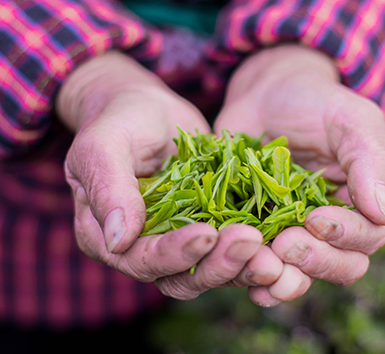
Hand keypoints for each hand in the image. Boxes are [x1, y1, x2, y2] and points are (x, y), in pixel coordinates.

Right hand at [56, 51, 276, 298]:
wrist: (146, 108)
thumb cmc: (118, 120)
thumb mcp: (103, 145)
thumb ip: (108, 188)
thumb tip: (118, 239)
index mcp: (106, 237)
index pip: (142, 259)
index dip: (175, 253)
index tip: (207, 234)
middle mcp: (142, 250)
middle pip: (181, 276)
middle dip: (218, 263)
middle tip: (250, 241)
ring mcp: (179, 243)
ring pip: (212, 270)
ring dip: (242, 263)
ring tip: (271, 246)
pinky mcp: (210, 230)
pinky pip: (233, 251)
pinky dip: (258, 250)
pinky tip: (282, 240)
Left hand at [214, 45, 384, 305]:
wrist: (266, 96)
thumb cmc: (316, 102)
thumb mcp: (350, 119)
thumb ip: (370, 162)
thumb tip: (382, 213)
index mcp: (370, 201)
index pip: (370, 235)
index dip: (346, 235)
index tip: (316, 219)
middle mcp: (340, 227)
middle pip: (342, 265)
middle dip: (316, 260)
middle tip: (285, 242)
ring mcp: (300, 235)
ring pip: (304, 276)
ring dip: (286, 278)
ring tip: (263, 262)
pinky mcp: (264, 237)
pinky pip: (265, 270)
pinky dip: (258, 280)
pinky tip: (246, 279)